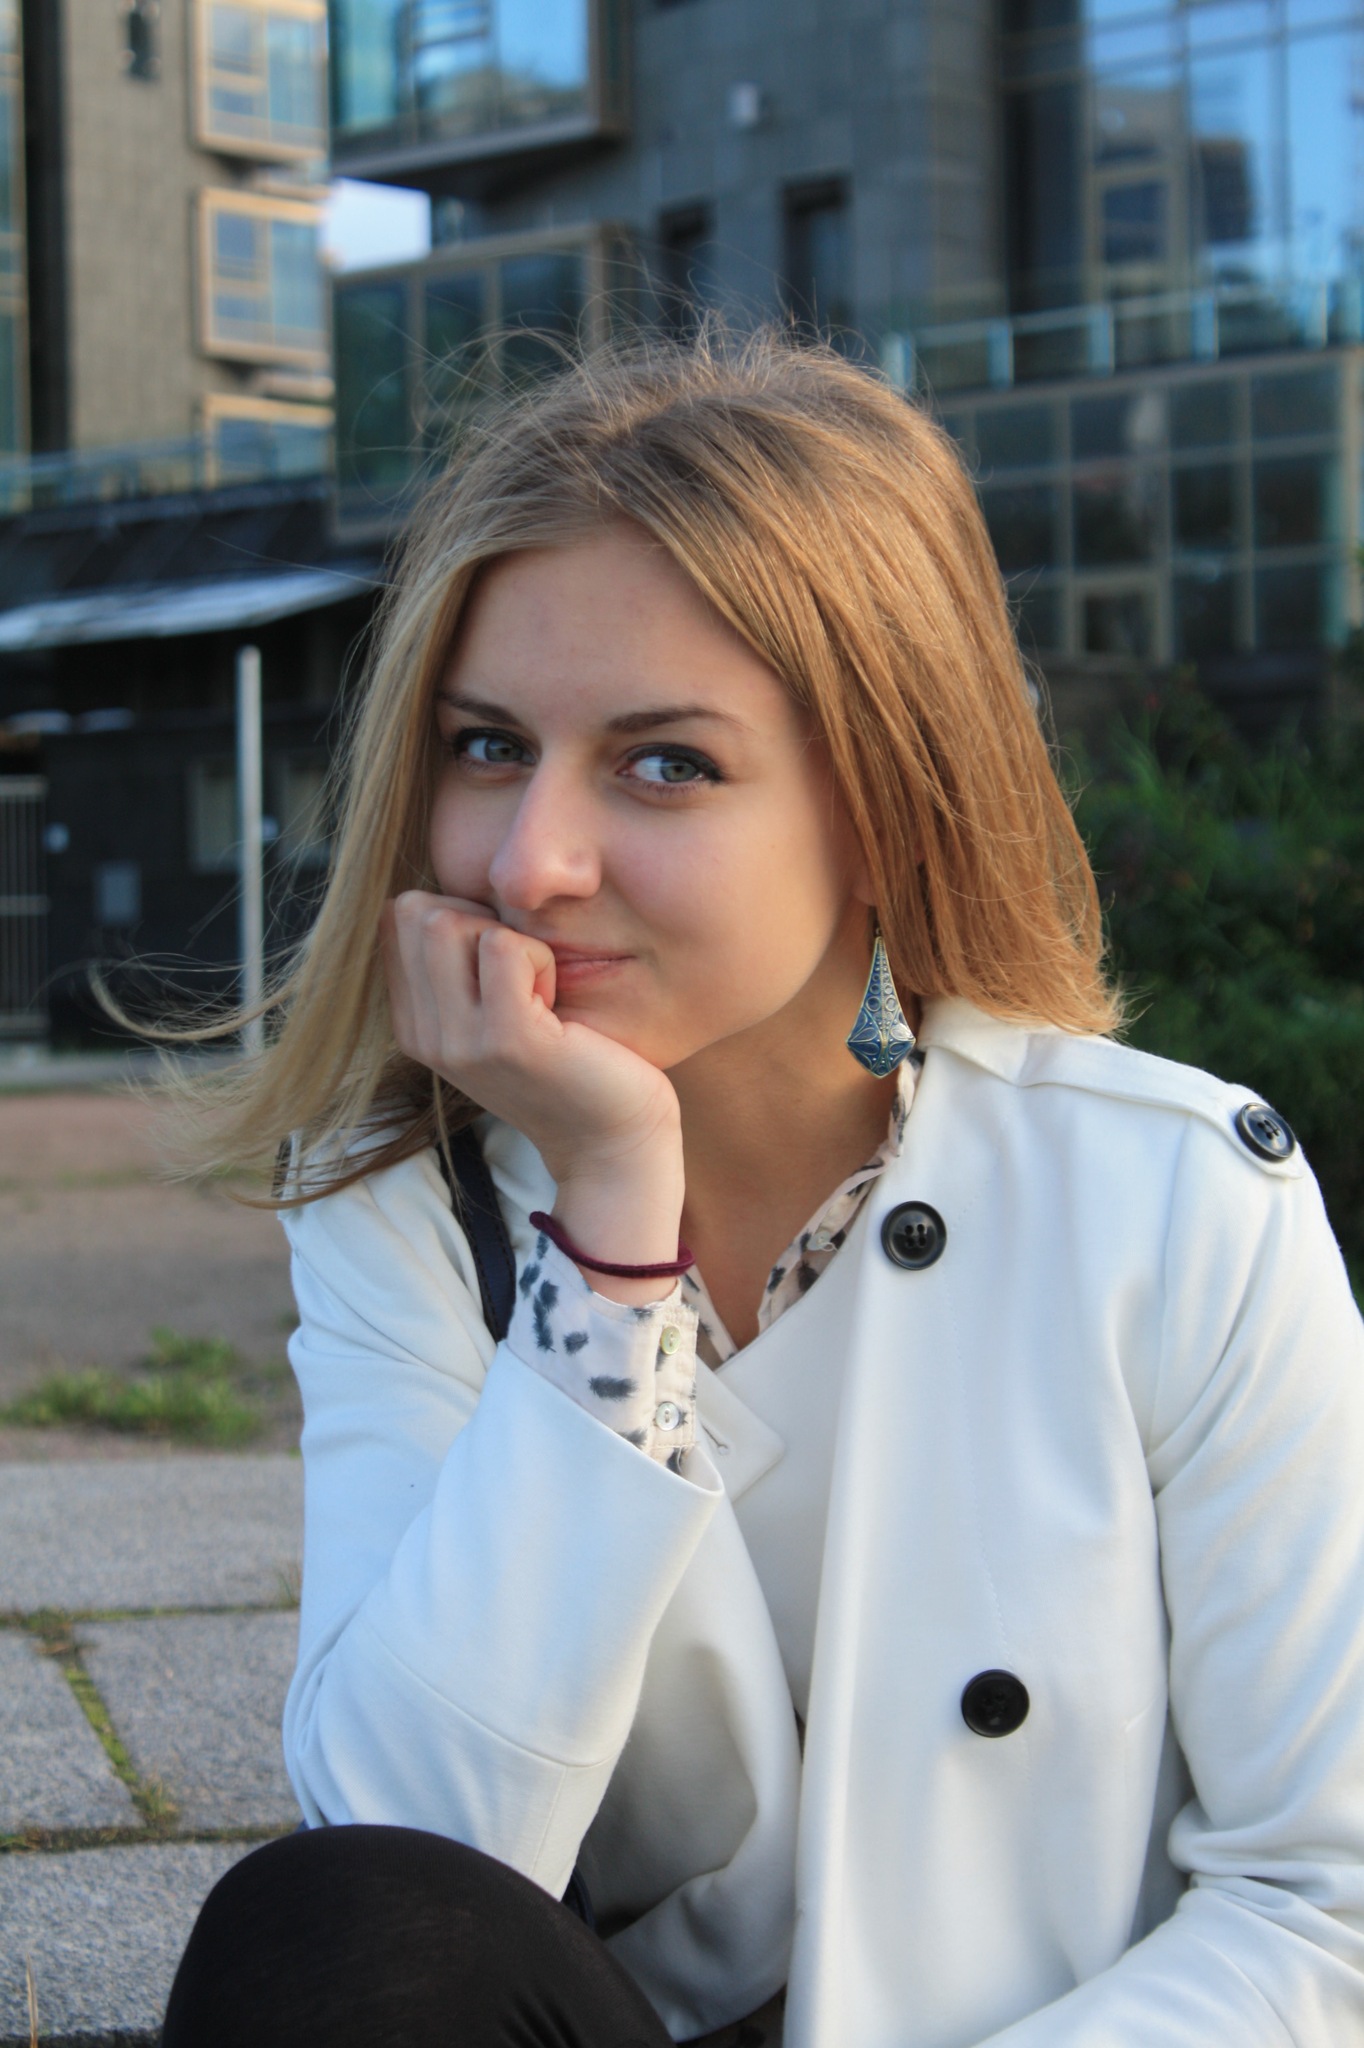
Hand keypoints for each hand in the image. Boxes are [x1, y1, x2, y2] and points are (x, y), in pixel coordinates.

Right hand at [382, 892, 684, 1297]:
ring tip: (541, 993)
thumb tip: (447, 893)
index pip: (398, 917)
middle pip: (417, 911)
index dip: (459, 915)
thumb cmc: (571, 1060)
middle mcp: (423, 1035)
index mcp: (415, 1024)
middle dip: (480, 919)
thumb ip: (461, 962)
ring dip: (511, 939)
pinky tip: (558, 1005)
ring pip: (450, 921)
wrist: (613, 1138)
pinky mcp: (506, 1040)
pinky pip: (503, 946)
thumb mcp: (498, 1010)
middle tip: (526, 977)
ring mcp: (459, 1041)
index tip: (503, 967)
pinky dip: (541, 958)